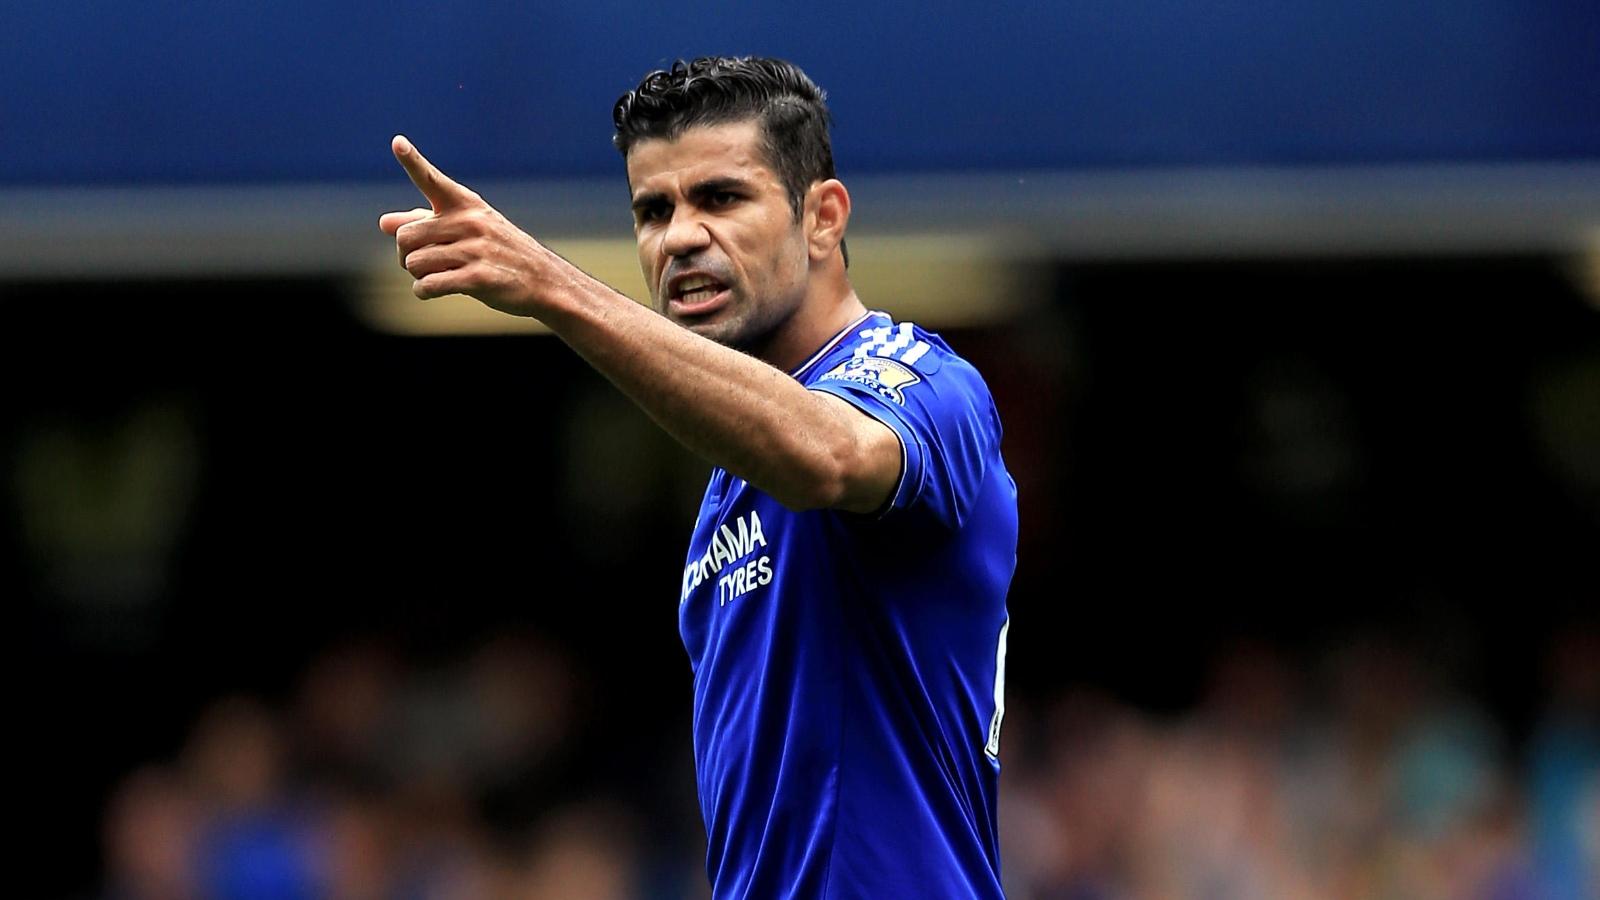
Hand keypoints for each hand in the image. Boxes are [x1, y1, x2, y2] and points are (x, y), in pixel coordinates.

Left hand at [378, 135, 558, 314]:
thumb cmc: (499, 252)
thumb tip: (383, 223)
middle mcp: (470, 222)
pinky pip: (428, 285)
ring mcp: (476, 250)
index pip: (432, 180)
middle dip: (405, 255)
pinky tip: (430, 291)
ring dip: (417, 275)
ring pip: (414, 263)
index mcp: (466, 204)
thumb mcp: (466, 230)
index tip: (397, 142)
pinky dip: (423, 291)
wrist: (543, 280)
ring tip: (436, 276)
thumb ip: (423, 223)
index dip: (412, 161)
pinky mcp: (479, 278)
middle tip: (422, 263)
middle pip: (405, 237)